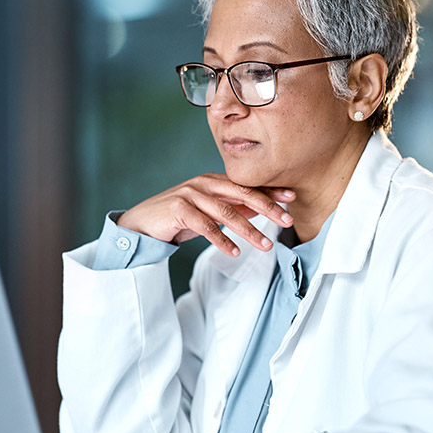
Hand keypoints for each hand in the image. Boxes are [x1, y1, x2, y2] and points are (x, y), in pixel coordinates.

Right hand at [117, 173, 294, 256]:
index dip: (269, 192)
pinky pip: (205, 226)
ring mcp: (189, 195)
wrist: (141, 224)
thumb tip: (262, 207)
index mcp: (212, 181)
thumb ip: (232, 207)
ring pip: (226, 212)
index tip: (291, 199)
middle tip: (287, 220)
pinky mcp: (177, 210)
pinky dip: (222, 240)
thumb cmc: (176, 218)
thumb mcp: (208, 211)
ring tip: (266, 245)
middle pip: (241, 193)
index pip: (246, 185)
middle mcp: (202, 183)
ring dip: (249, 230)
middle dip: (267, 207)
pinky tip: (235, 251)